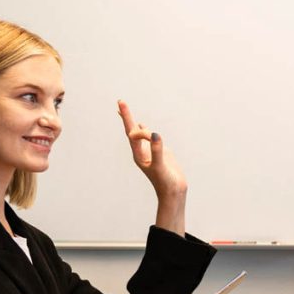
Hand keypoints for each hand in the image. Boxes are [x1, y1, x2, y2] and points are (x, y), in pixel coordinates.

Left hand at [118, 100, 186, 234]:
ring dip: (132, 121)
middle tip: (120, 101)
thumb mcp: (160, 167)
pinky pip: (150, 137)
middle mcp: (142, 151)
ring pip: (140, 133)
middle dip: (127, 116)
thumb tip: (155, 134)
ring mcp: (150, 151)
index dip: (131, 122)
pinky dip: (144, 130)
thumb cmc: (165, 182)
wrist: (173, 192)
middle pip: (132, 130)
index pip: (132, 134)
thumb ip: (157, 150)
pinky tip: (142, 126)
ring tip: (123, 109)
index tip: (133, 116)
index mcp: (139, 155)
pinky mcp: (160, 151)